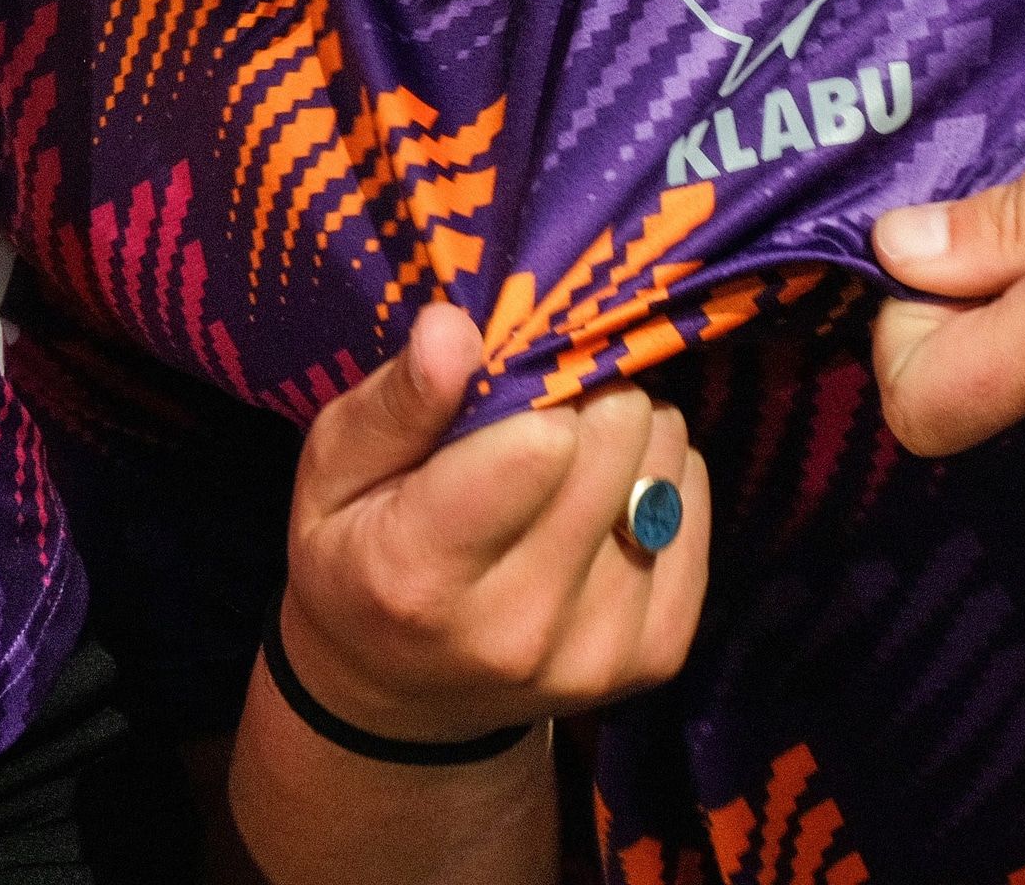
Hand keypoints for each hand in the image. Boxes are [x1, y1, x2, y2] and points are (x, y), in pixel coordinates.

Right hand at [275, 300, 708, 745]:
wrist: (400, 696)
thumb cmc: (355, 556)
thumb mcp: (329, 472)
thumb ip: (393, 404)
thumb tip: (456, 328)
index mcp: (422, 576)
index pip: (539, 442)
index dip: (527, 384)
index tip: (499, 379)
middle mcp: (522, 627)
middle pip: (616, 438)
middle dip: (580, 396)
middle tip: (536, 409)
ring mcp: (601, 649)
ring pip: (666, 462)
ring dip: (624, 434)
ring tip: (565, 454)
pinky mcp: (659, 653)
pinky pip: (695, 503)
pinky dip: (656, 478)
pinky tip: (600, 495)